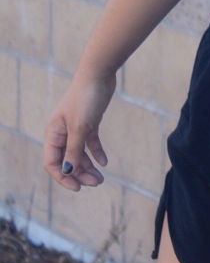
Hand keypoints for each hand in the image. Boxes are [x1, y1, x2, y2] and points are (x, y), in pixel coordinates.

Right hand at [43, 72, 115, 191]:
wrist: (99, 74)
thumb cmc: (86, 99)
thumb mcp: (80, 128)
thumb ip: (74, 150)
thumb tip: (67, 171)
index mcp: (54, 133)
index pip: (52, 162)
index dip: (62, 177)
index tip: (77, 187)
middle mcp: (62, 132)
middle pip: (67, 160)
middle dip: (79, 174)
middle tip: (97, 183)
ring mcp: (76, 127)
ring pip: (79, 153)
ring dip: (88, 166)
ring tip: (101, 178)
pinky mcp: (89, 122)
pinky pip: (90, 143)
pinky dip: (96, 153)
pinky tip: (104, 162)